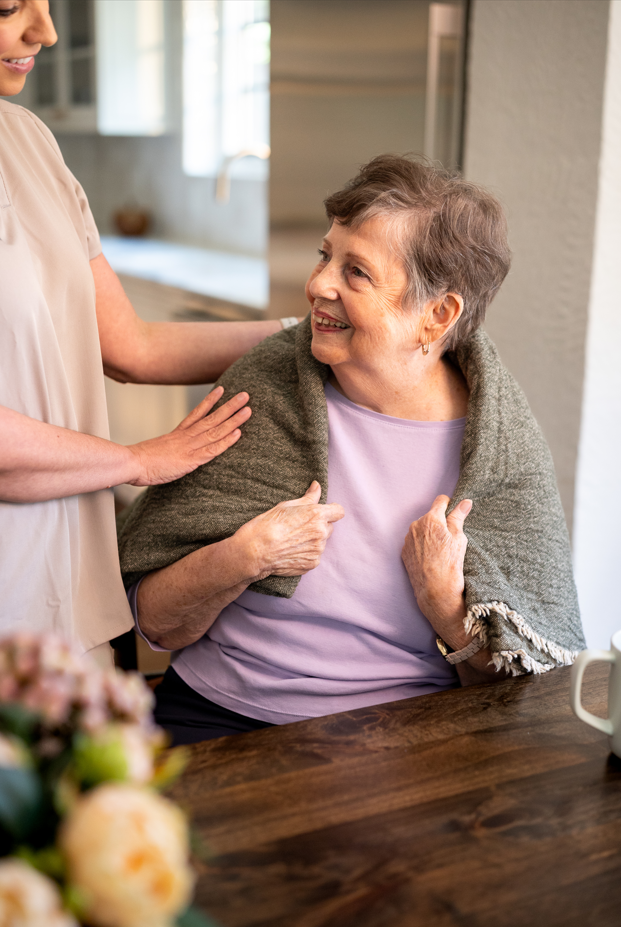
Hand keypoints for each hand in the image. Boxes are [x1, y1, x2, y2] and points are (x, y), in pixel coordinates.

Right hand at [127, 387, 250, 485]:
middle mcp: (185, 436)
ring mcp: (189, 447)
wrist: (131, 463)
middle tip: (245, 395)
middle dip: (230, 406)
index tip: (221, 390)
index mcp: (177, 434)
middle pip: (212, 418)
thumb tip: (167, 454)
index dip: (210, 402)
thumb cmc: (137, 461)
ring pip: (216, 430)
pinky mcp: (190, 459)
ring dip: (234, 419)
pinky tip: (238, 433)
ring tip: (248, 409)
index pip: (197, 413)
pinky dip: (226, 441)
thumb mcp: (154, 451)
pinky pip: (212, 449)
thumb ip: (165, 450)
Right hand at [235, 481, 344, 578]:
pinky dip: (306, 553)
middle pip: (329, 527)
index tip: (322, 512)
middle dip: (319, 526)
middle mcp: (321, 533)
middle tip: (299, 527)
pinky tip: (291, 551)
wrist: (255, 551)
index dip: (331, 511)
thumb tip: (317, 486)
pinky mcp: (312, 563)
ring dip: (312, 540)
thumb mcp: (287, 506)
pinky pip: (314, 556)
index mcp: (317, 515)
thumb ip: (308, 497)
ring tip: (292, 540)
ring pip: (321, 542)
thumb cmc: (268, 524)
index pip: (338, 511)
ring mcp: (318, 550)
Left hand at [401, 495, 471, 632]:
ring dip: (429, 534)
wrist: (435, 590)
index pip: (440, 501)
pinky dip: (421, 546)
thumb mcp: (459, 538)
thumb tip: (465, 502)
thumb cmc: (450, 563)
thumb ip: (459, 517)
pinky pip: (414, 542)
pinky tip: (430, 557)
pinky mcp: (404, 551)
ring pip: (421, 529)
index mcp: (431, 519)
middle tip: (448, 539)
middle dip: (439, 523)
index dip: (449, 505)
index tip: (453, 513)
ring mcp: (408, 539)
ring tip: (439, 551)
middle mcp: (416, 525)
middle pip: (430, 516)